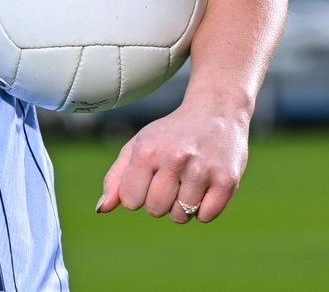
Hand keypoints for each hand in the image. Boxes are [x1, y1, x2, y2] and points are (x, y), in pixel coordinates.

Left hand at [95, 93, 251, 223]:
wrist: (216, 112)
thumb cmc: (170, 134)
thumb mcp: (138, 146)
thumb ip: (116, 177)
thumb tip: (102, 209)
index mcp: (147, 150)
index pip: (130, 200)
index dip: (138, 194)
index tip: (149, 178)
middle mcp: (174, 159)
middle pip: (155, 210)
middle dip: (159, 202)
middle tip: (171, 179)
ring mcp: (202, 170)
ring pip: (181, 216)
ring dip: (182, 206)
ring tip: (188, 181)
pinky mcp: (227, 180)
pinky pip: (206, 216)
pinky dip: (204, 209)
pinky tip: (206, 187)